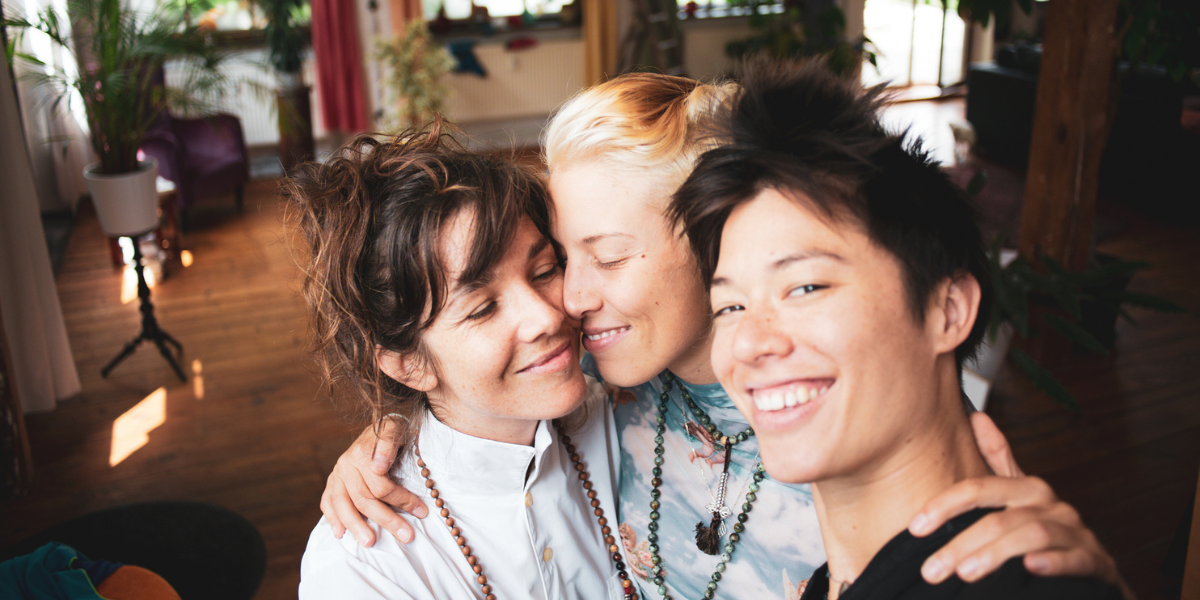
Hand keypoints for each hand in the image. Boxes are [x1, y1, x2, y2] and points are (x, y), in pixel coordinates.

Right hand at [319, 415, 427, 546]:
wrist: (378, 427)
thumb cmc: (392, 431)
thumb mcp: (395, 430)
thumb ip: (387, 444)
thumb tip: (378, 467)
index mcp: (362, 453)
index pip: (381, 485)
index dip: (403, 500)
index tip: (422, 512)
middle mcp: (346, 465)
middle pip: (364, 499)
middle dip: (386, 520)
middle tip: (406, 536)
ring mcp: (337, 474)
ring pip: (344, 505)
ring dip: (356, 526)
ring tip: (370, 543)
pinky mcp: (332, 482)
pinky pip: (328, 502)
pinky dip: (332, 518)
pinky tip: (340, 534)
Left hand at [909, 413, 1131, 598]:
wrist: (1096, 572)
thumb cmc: (1050, 532)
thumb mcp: (1020, 497)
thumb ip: (998, 460)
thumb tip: (976, 416)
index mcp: (1029, 490)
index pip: (980, 488)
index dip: (945, 505)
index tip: (916, 527)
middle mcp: (1053, 506)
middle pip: (1001, 518)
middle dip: (961, 543)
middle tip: (931, 569)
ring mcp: (1077, 534)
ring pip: (1033, 535)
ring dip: (995, 554)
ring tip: (964, 574)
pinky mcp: (1098, 563)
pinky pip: (1077, 558)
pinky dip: (1054, 561)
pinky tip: (1030, 567)